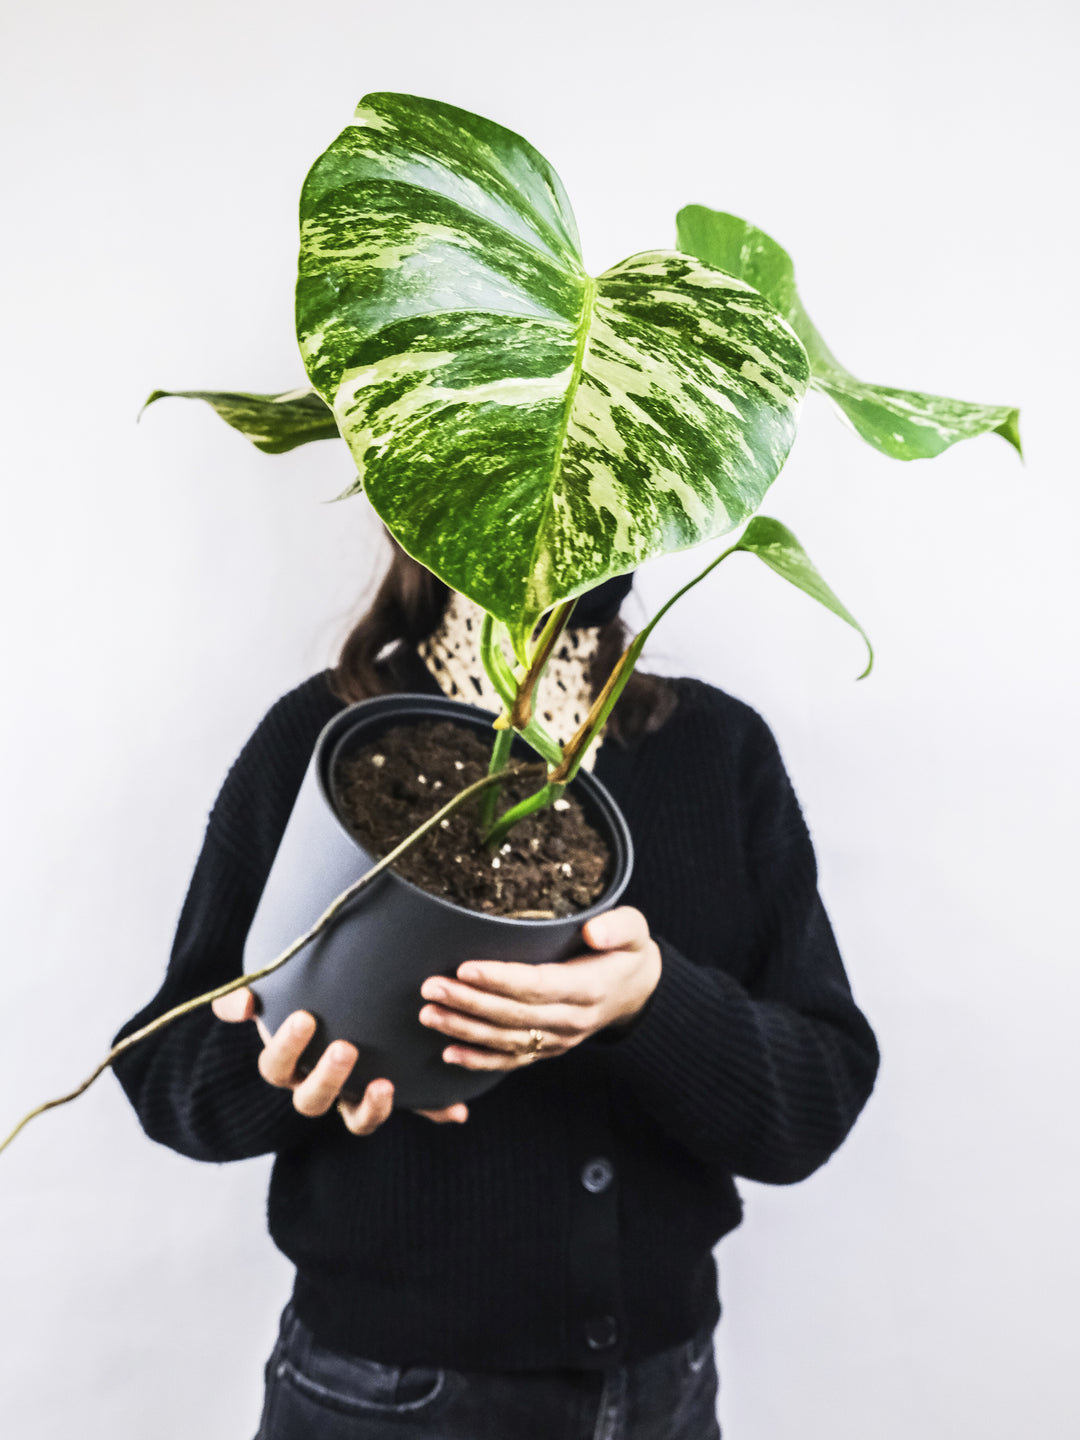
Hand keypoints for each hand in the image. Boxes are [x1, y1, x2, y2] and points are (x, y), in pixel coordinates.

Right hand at [211, 990, 467, 1131]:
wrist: (344, 1000)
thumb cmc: (303, 994)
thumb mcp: (275, 991)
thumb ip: (249, 996)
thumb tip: (239, 1005)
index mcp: (290, 1063)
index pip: (276, 1068)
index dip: (286, 1048)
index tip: (306, 1017)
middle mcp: (318, 1086)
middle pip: (311, 1101)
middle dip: (328, 1078)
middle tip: (347, 1048)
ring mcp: (354, 1096)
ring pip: (356, 1119)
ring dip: (372, 1108)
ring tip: (386, 1084)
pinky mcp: (391, 1095)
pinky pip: (413, 1111)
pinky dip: (434, 1111)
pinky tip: (455, 1110)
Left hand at [417, 905, 661, 1072]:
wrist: (638, 992)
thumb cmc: (627, 952)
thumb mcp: (635, 931)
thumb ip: (618, 927)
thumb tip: (593, 931)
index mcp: (589, 989)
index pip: (537, 985)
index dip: (500, 979)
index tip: (466, 968)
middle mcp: (571, 1020)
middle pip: (513, 1015)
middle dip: (469, 1003)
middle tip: (432, 987)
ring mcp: (559, 1040)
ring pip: (506, 1040)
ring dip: (464, 1030)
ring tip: (428, 1014)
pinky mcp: (549, 1050)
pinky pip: (511, 1060)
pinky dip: (479, 1061)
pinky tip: (449, 1054)